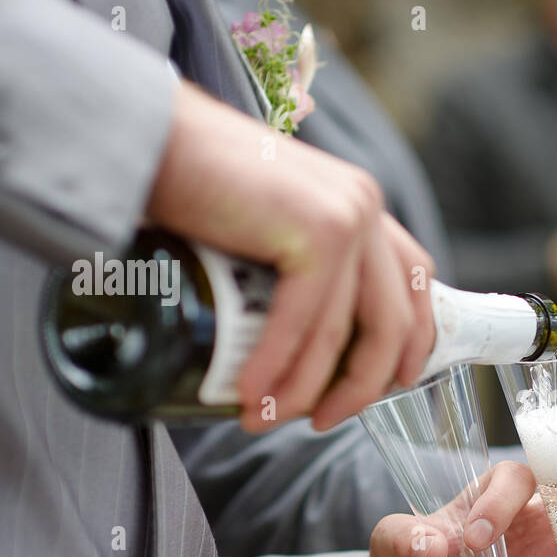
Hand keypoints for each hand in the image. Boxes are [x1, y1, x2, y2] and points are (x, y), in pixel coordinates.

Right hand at [145, 84, 435, 432]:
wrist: (142, 136)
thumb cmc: (188, 185)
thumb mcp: (264, 229)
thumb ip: (292, 265)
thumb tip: (293, 346)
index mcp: (359, 203)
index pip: (413, 282)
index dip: (411, 341)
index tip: (388, 387)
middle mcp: (364, 206)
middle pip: (392, 320)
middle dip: (361, 384)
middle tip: (320, 420)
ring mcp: (347, 216)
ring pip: (343, 332)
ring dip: (304, 389)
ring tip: (264, 418)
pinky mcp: (318, 230)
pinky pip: (306, 322)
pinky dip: (277, 366)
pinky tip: (250, 394)